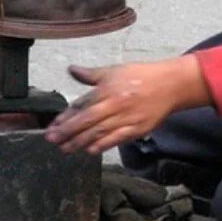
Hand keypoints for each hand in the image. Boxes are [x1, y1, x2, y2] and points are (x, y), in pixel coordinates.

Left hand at [45, 56, 211, 153]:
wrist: (169, 85)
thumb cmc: (141, 76)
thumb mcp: (114, 70)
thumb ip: (91, 75)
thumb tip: (71, 69)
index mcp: (107, 88)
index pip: (82, 104)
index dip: (66, 116)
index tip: (53, 125)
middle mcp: (115, 104)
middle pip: (87, 120)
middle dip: (67, 131)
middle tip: (52, 140)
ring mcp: (126, 118)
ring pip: (99, 132)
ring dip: (80, 142)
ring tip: (65, 148)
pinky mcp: (137, 129)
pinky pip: (116, 139)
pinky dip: (102, 145)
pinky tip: (89, 151)